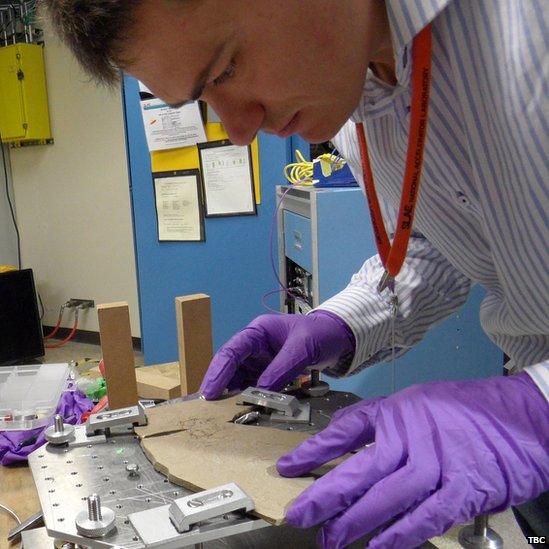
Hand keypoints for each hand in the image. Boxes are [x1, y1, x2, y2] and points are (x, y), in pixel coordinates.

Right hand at [200, 311, 354, 399]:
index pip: (232, 351)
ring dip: (230, 395)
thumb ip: (281, 369)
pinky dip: (246, 398)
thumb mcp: (303, 348)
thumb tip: (260, 393)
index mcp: (258, 331)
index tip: (210, 393)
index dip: (218, 372)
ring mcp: (259, 360)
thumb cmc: (321, 335)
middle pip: (229, 366)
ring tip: (221, 414)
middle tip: (208, 408)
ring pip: (238, 378)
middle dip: (218, 385)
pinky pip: (252, 387)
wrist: (339, 339)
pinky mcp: (267, 373)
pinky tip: (241, 410)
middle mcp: (253, 346)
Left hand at [277, 372, 548, 548]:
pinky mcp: (464, 487)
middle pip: (359, 469)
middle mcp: (411, 434)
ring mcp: (437, 461)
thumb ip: (382, 420)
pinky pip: (425, 516)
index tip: (286, 466)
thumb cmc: (466, 409)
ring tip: (331, 539)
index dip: (313, 449)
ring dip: (357, 521)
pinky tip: (379, 547)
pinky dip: (401, 534)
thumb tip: (345, 437)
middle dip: (325, 495)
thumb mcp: (417, 403)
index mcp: (397, 411)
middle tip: (298, 515)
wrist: (521, 415)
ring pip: (386, 496)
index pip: (345, 429)